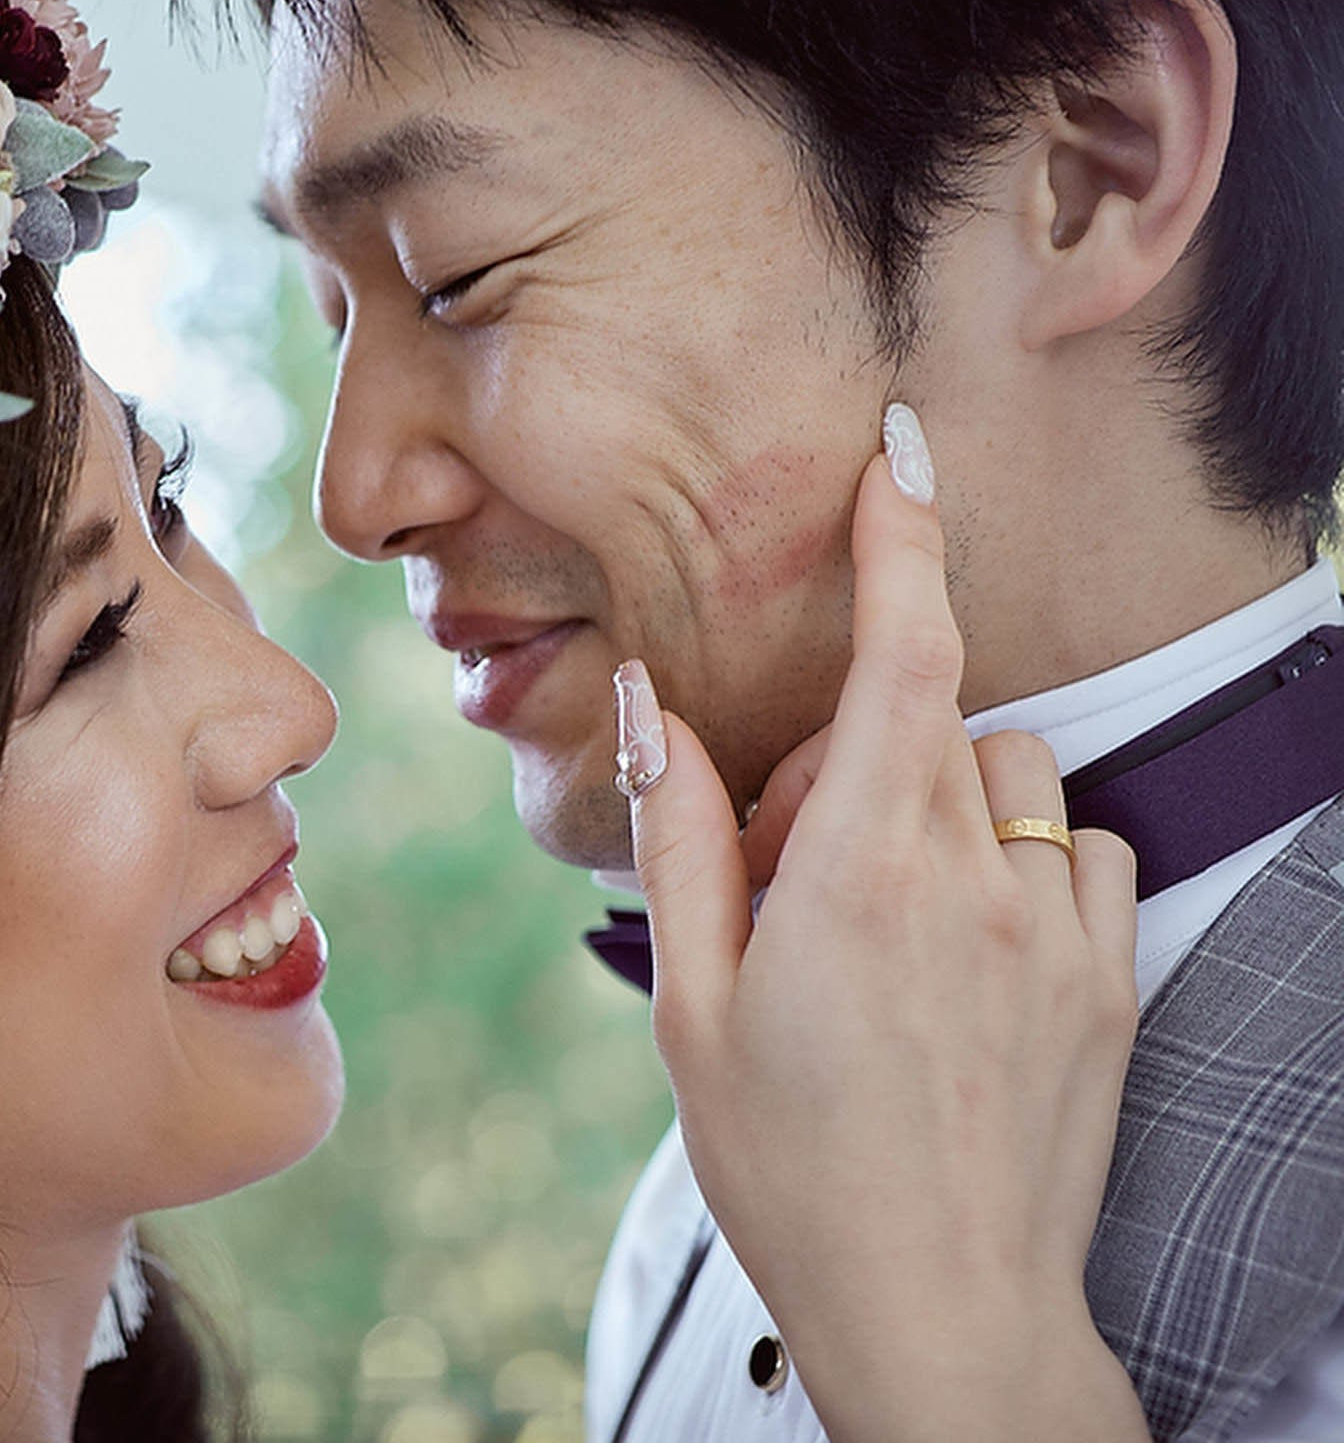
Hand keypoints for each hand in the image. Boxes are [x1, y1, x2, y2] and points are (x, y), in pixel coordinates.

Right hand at [618, 406, 1147, 1442]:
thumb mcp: (692, 1004)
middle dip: (861, 753)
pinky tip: (964, 953)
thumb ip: (682, 834)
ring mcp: (1056, 928)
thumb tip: (653, 703)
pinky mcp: (1110, 978)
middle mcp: (976, 878)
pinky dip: (1018, 863)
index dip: (904, 536)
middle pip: (935, 718)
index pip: (905, 654)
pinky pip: (1075, 848)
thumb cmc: (789, 1166)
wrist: (940, 1311)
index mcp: (862, 871)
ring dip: (942, 804)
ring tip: (882, 921)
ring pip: (1011, 775)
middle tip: (793, 876)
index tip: (901, 451)